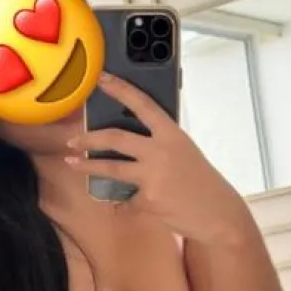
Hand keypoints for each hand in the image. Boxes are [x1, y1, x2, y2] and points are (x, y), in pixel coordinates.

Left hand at [66, 72, 250, 245]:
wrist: (217, 212)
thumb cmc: (201, 181)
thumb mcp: (184, 153)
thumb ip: (160, 144)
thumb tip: (131, 143)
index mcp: (172, 134)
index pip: (143, 104)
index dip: (120, 89)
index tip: (101, 79)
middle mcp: (160, 151)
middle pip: (116, 138)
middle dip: (89, 138)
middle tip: (73, 140)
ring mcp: (153, 176)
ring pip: (111, 168)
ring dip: (87, 166)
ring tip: (72, 163)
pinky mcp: (147, 200)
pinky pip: (126, 201)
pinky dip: (122, 204)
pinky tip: (123, 206)